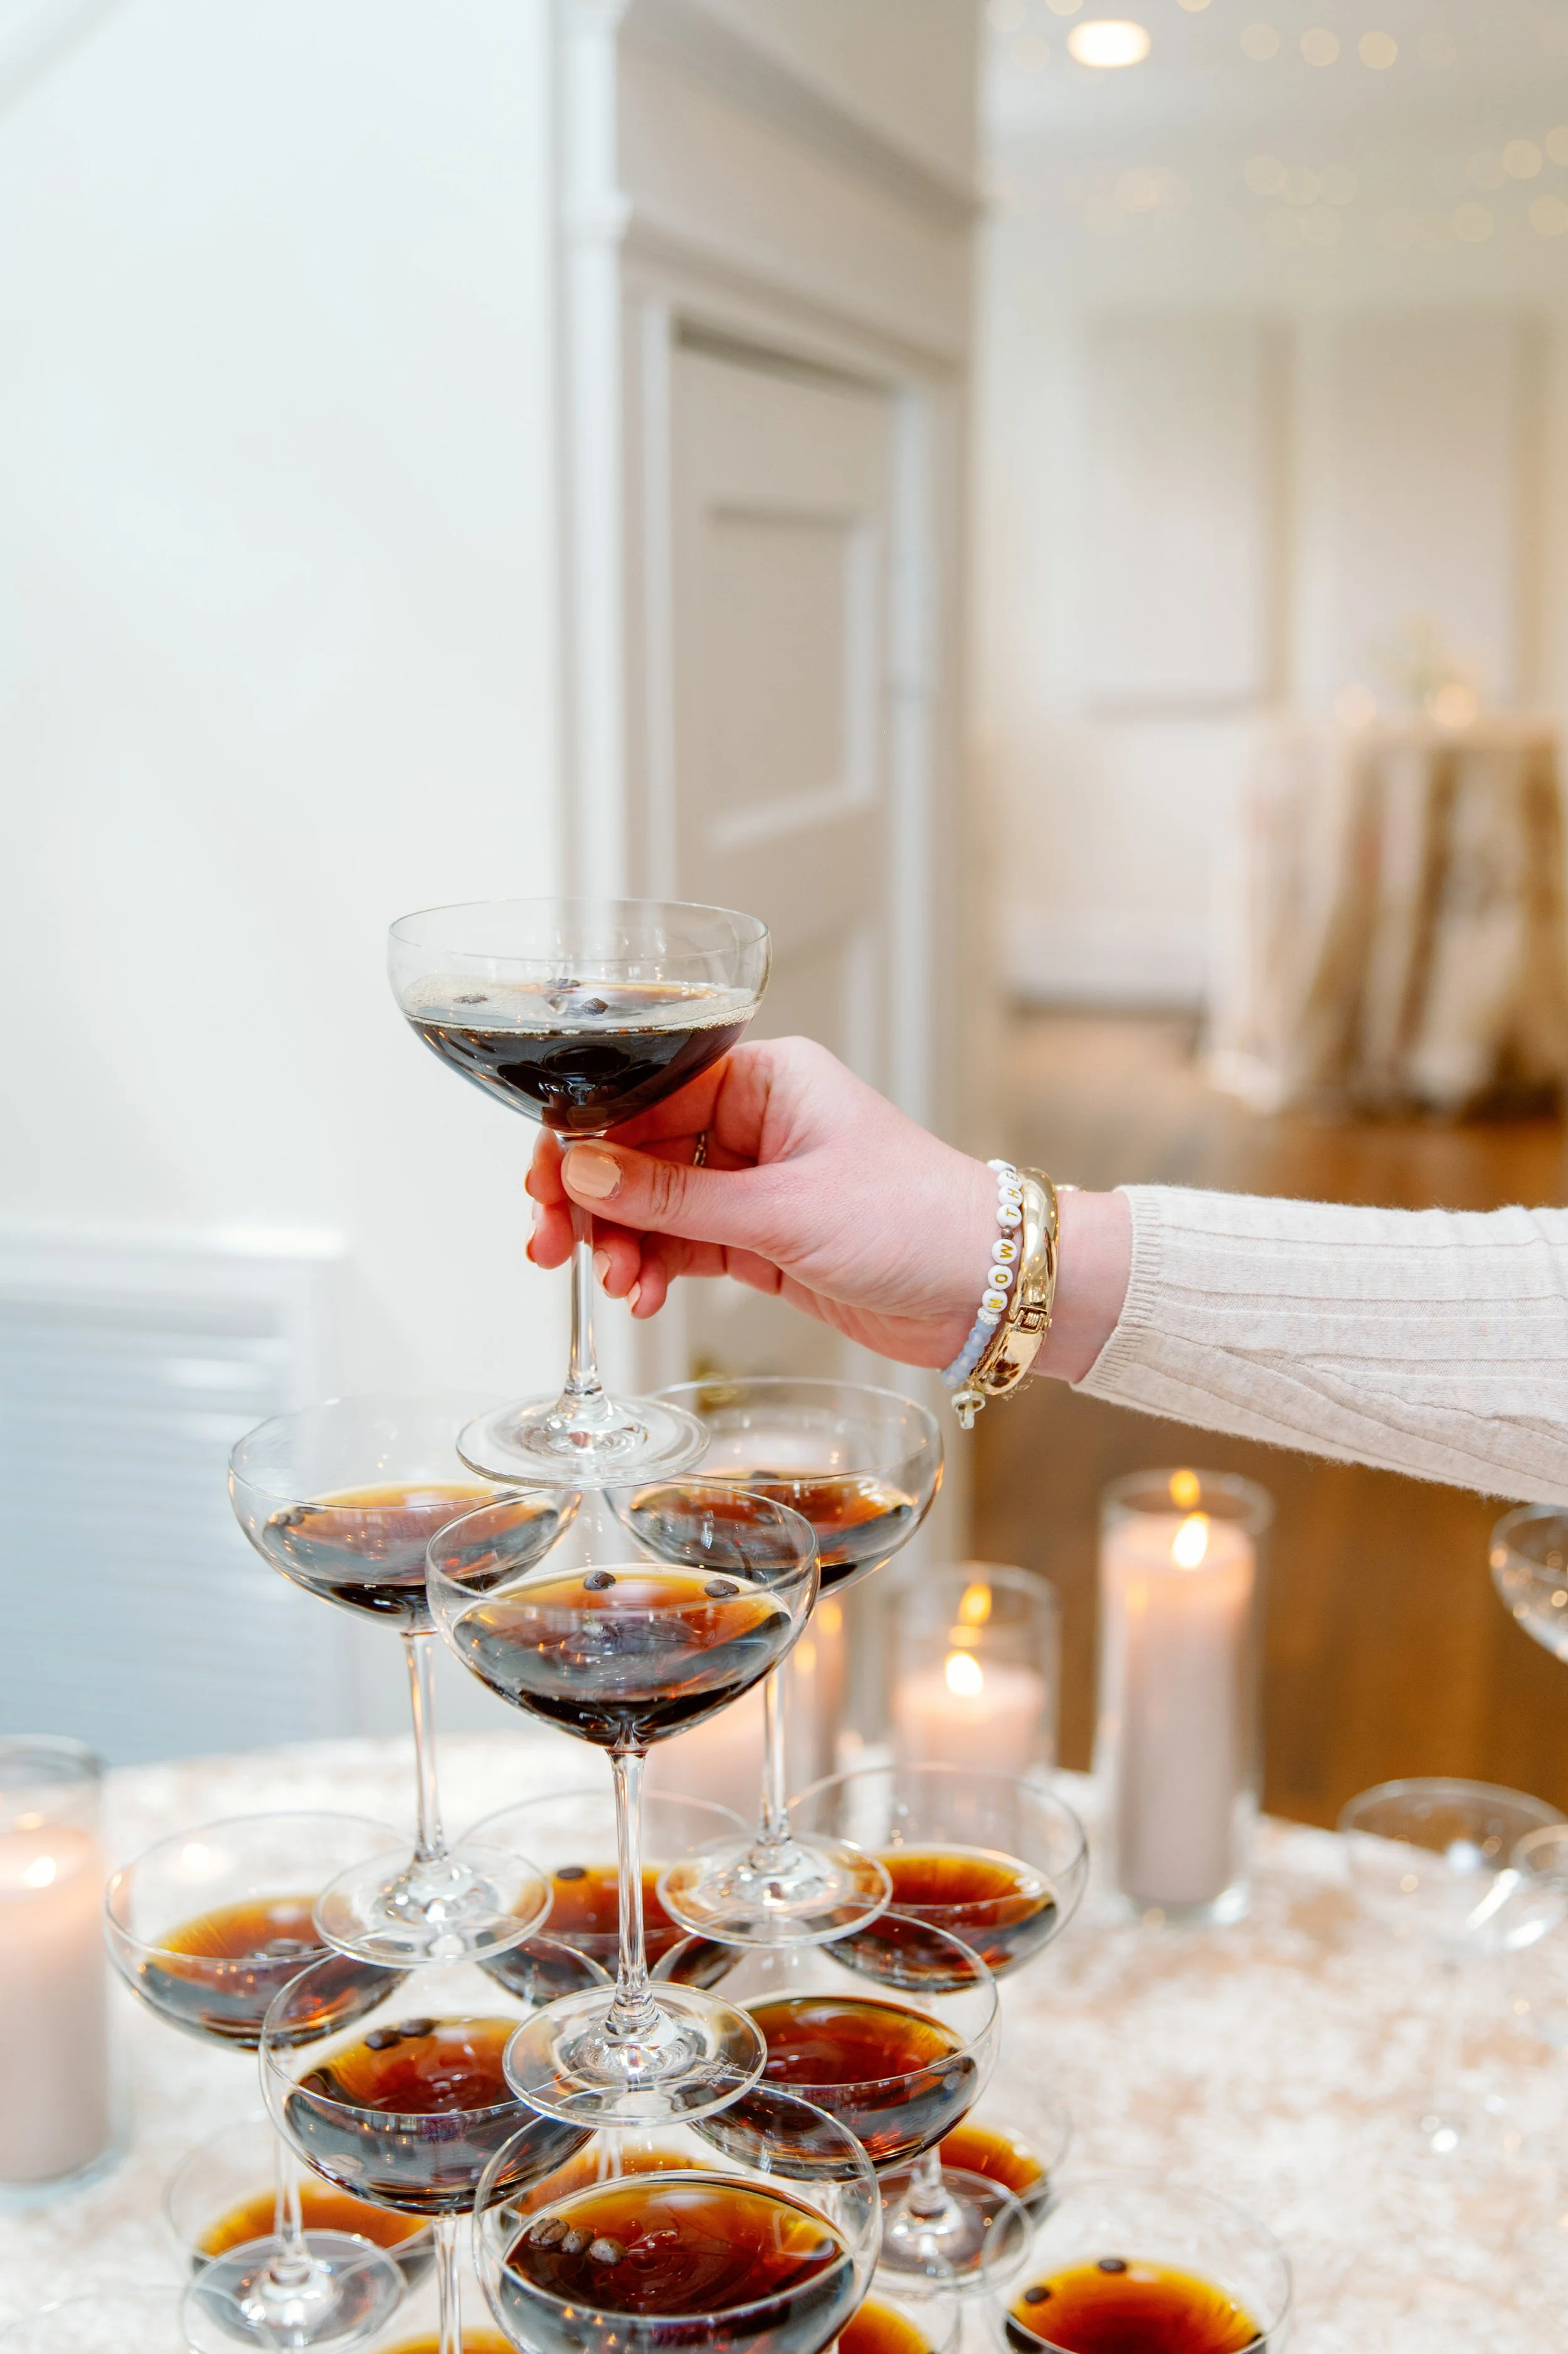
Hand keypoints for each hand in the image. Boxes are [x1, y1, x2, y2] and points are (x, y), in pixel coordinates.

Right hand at [525, 1037, 1130, 1379]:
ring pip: (654, 1207)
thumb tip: (579, 1176)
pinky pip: (684, 1246)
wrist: (988, 1286)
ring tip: (614, 1285)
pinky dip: (656, 1269)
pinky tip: (642, 1295)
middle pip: (638, 1152)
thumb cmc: (912, 1221)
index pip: (644, 1095)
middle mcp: (754, 1122)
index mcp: (763, 1079)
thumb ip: (672, 1200)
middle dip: (590, 1201)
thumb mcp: (780, 1211)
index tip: (543, 1185)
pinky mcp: (762, 1239)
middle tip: (548, 1244)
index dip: (583, 1140)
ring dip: (622, 1245)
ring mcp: (756, 1183)